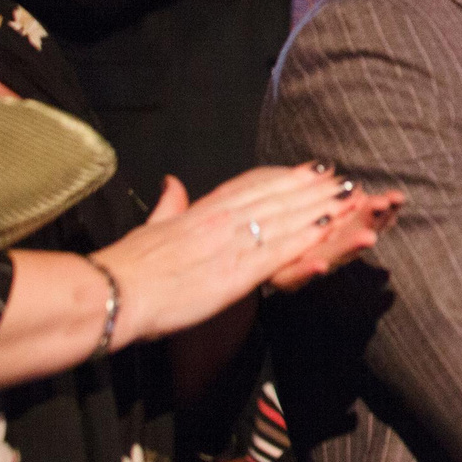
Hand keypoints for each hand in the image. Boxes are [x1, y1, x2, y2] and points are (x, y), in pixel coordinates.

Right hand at [97, 165, 401, 346]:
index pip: (253, 187)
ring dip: (320, 207)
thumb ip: (169, 206)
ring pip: (284, 218)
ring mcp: (230, 243)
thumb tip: (172, 183)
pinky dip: (305, 236)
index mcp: (202, 211)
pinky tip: (328, 228)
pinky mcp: (234, 271)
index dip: (287, 178)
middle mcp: (220, 219)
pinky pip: (277, 250)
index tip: (313, 170)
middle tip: (346, 181)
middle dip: (315, 190)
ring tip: (350, 198)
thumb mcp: (152, 227)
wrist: (111, 291)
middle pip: (277, 198)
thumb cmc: (126, 267)